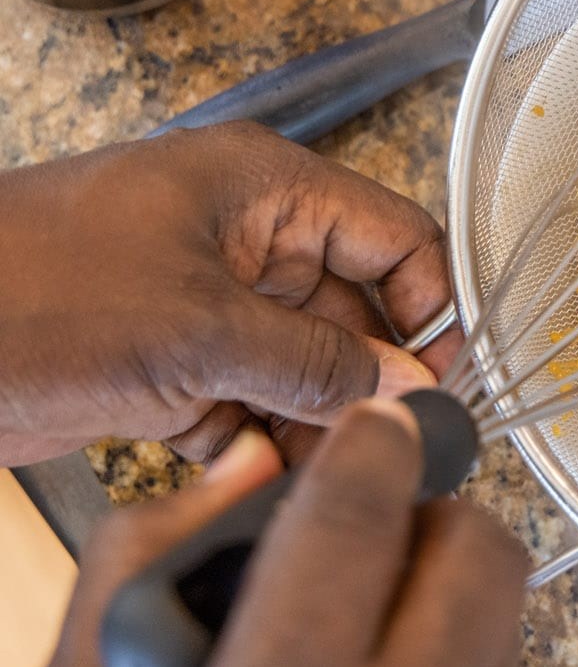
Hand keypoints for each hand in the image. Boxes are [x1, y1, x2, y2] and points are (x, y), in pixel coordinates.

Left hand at [0, 122, 462, 464]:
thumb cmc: (30, 291)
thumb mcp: (196, 328)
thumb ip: (316, 362)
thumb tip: (408, 391)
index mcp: (266, 192)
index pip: (393, 235)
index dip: (432, 303)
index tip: (447, 378)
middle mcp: (249, 240)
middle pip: (354, 308)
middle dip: (372, 378)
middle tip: (393, 445)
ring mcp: (209, 301)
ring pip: (304, 364)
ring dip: (317, 419)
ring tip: (324, 468)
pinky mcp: (173, 359)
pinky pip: (248, 401)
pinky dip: (258, 440)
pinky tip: (257, 474)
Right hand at [52, 401, 528, 666]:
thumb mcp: (97, 662)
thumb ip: (151, 551)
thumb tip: (255, 466)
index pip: (350, 533)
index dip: (372, 454)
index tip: (379, 426)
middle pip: (478, 561)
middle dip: (435, 522)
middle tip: (376, 536)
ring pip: (504, 615)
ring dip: (449, 588)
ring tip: (372, 617)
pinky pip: (498, 663)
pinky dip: (458, 646)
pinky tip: (391, 663)